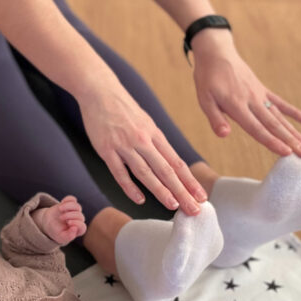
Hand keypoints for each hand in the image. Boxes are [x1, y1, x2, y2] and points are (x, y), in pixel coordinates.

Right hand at [32, 196, 86, 244]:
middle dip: (70, 216)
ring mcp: (74, 211)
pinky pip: (72, 199)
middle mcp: (78, 220)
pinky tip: (62, 202)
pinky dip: (68, 200)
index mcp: (78, 230)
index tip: (68, 223)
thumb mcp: (60, 237)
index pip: (82, 227)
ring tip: (60, 209)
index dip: (77, 224)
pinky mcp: (69, 204)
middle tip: (61, 218)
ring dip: (69, 206)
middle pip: (80, 216)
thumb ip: (68, 236)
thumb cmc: (56, 232)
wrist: (48, 223)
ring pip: (77, 206)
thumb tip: (75, 228)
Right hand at [78, 80, 207, 214]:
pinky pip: (120, 172)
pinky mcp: (106, 149)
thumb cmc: (123, 108)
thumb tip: (169, 163)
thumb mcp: (146, 121)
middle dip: (181, 191)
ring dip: (160, 191)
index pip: (176, 162)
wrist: (100, 91)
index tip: (200, 195)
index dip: (189, 181)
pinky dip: (130, 187)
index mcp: (154, 134)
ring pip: (145, 173)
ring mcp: (124, 145)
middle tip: (194, 209)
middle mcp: (143, 140)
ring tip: (173, 206)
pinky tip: (139, 199)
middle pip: (165, 171)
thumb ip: (156, 142)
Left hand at [190, 32, 300, 156]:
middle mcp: (252, 101)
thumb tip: (224, 135)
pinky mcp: (263, 90)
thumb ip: (215, 118)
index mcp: (237, 105)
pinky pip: (281, 103)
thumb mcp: (204, 99)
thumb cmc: (207, 78)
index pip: (256, 128)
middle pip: (274, 125)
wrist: (217, 53)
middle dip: (290, 141)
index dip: (271, 142)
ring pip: (280, 117)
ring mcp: (260, 95)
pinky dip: (294, 113)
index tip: (286, 152)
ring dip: (294, 132)